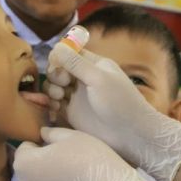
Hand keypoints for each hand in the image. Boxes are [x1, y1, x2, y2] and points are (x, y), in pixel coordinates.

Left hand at [13, 128, 156, 180]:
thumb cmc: (87, 157)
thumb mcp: (70, 135)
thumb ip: (50, 132)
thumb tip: (42, 133)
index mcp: (23, 163)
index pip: (25, 148)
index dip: (41, 144)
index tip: (59, 147)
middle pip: (29, 169)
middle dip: (40, 164)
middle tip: (65, 161)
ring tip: (70, 177)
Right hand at [46, 42, 180, 180]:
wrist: (131, 135)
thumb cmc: (120, 103)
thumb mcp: (99, 78)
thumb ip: (76, 63)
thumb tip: (56, 46)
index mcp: (94, 65)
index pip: (69, 52)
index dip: (59, 58)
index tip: (59, 68)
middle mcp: (84, 78)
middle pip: (58, 68)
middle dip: (55, 74)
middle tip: (63, 85)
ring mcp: (78, 96)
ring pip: (54, 85)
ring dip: (51, 89)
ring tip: (59, 99)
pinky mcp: (72, 112)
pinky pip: (54, 103)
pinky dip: (50, 104)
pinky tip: (55, 109)